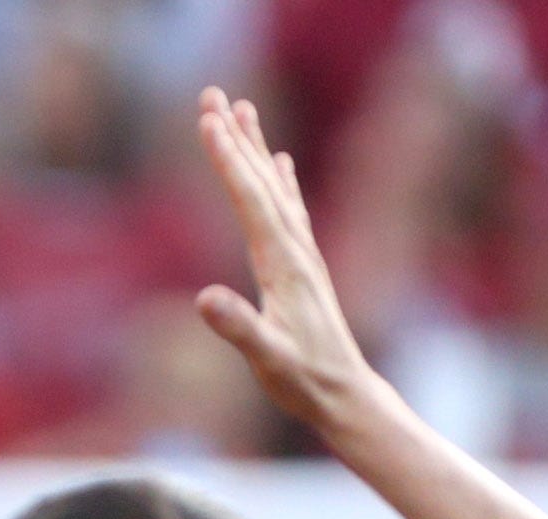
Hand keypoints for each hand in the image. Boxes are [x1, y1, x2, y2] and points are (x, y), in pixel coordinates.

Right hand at [188, 88, 382, 439]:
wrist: (343, 393)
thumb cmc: (302, 381)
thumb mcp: (266, 359)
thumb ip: (238, 328)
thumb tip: (204, 298)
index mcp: (282, 264)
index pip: (249, 199)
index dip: (227, 160)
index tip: (206, 121)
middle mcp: (295, 249)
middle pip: (261, 180)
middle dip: (235, 137)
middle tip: (212, 95)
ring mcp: (301, 255)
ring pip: (274, 187)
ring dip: (256, 148)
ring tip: (242, 110)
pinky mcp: (302, 266)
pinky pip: (288, 208)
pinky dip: (280, 179)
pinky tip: (281, 162)